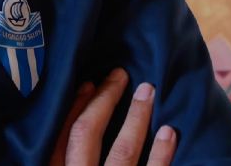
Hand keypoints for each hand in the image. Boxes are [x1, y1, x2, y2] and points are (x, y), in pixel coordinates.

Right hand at [51, 68, 176, 165]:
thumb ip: (65, 156)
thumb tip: (75, 125)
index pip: (61, 135)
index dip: (75, 107)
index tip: (89, 84)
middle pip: (87, 134)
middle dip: (104, 101)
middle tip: (120, 75)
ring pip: (122, 151)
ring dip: (136, 118)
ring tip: (148, 91)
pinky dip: (161, 153)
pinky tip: (169, 132)